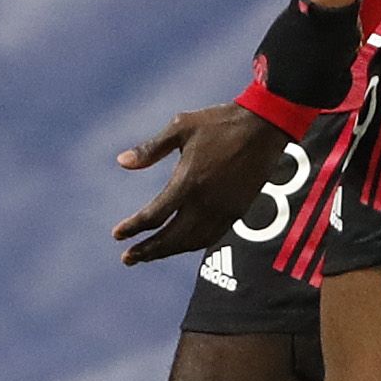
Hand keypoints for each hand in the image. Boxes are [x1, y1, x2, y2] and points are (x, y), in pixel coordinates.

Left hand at [112, 102, 287, 265]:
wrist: (263, 127)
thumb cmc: (219, 123)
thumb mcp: (180, 127)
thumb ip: (151, 149)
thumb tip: (121, 162)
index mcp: (188, 182)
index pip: (154, 216)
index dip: (133, 227)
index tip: (117, 234)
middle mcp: (205, 203)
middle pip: (171, 238)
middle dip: (148, 251)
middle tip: (128, 258)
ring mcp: (223, 210)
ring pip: (191, 242)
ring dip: (168, 251)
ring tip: (149, 254)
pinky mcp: (236, 212)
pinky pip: (210, 237)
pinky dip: (191, 245)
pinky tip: (181, 243)